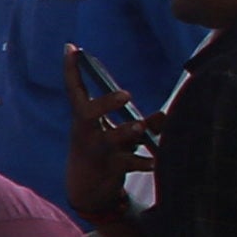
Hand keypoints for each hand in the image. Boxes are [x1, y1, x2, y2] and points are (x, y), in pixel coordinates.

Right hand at [66, 83, 152, 228]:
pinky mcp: (108, 168)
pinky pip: (129, 163)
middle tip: (127, 95)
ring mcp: (96, 151)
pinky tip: (158, 161)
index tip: (71, 47)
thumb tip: (165, 115)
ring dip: (126, 132)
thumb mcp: (118, 135)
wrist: (86, 188)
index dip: (71, 70)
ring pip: (110, 139)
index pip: (74, 90)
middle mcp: (86, 132)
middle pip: (89, 114)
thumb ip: (142, 124)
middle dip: (106, 103)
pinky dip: (145, 162)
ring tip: (140, 126)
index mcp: (84, 119)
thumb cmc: (104, 152)